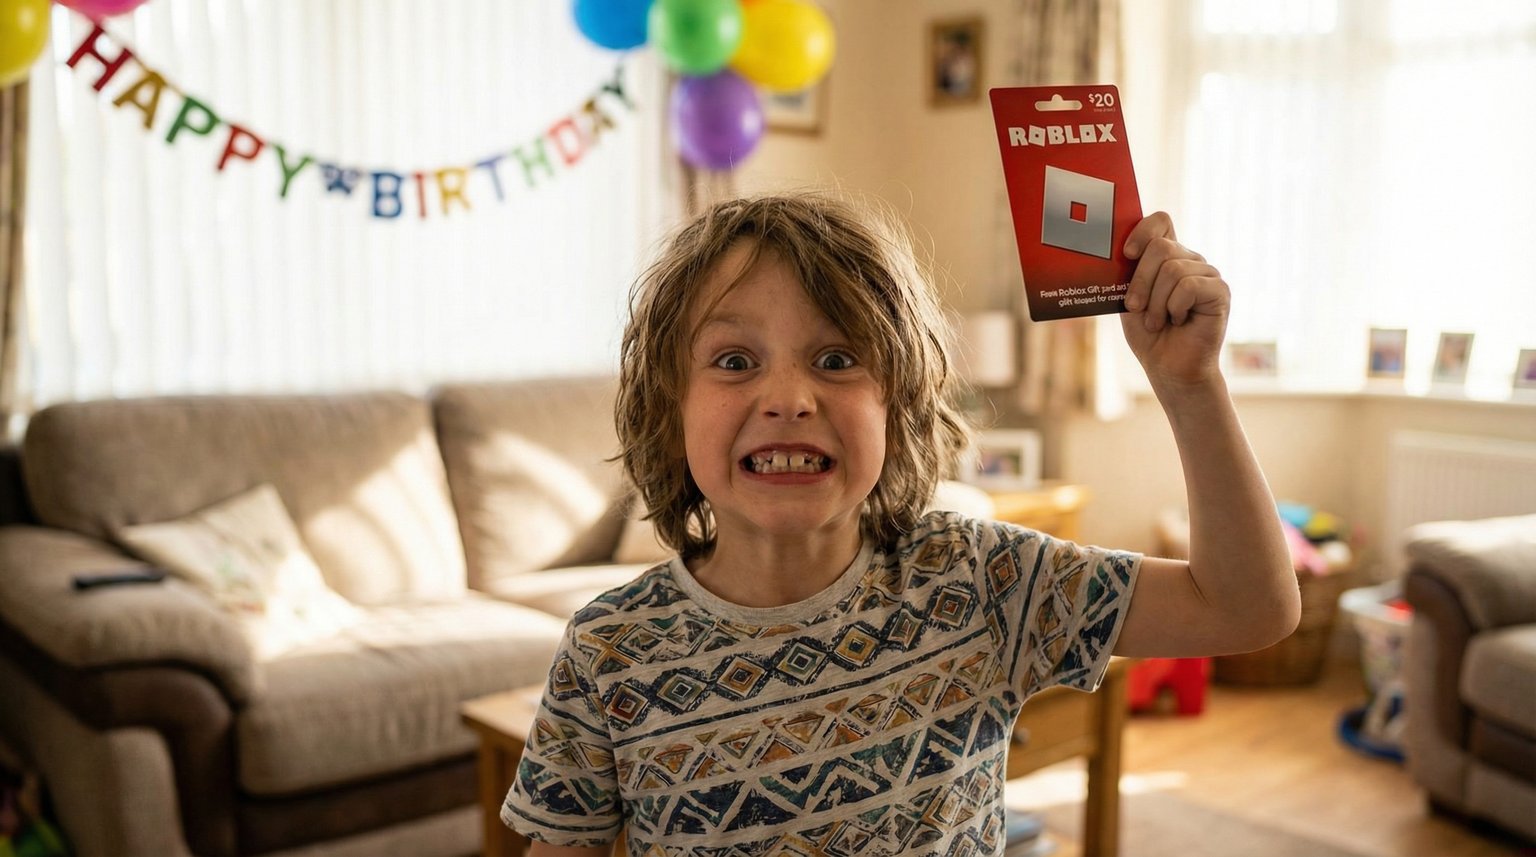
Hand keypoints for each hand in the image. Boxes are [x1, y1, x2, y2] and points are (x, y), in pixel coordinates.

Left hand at [1120, 212, 1228, 387]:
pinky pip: (1189, 286)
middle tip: (1135, 307)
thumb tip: (1119, 251)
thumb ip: (1129, 273)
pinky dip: (1174, 307)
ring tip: (1158, 321)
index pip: (1161, 221)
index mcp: (1167, 257)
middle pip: (1161, 247)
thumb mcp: (1129, 299)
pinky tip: (1179, 321)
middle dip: (1140, 281)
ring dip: (1156, 302)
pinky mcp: (1220, 290)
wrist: (1169, 368)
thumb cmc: (1149, 334)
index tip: (1127, 254)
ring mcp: (1207, 273)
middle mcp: (1190, 260)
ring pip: (1173, 269)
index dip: (1142, 230)